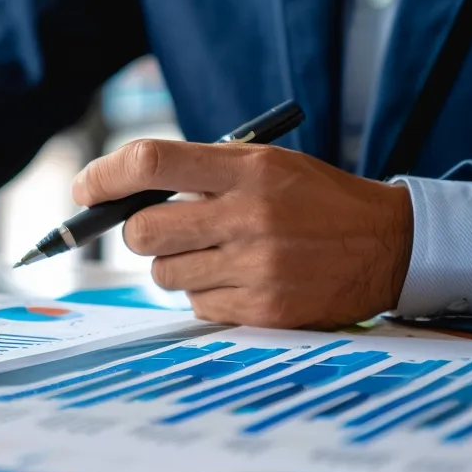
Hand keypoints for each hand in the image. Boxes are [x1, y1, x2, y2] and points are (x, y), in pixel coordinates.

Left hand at [74, 139, 412, 328]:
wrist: (388, 245)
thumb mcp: (266, 166)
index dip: (104, 176)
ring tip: (219, 252)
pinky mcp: (263, 309)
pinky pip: (197, 304)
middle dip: (138, 231)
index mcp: (247, 169)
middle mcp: (249, 216)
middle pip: (142, 230)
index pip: (151, 162)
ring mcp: (256, 267)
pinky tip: (243, 278)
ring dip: (176, 265)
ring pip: (164, 274)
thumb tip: (117, 193)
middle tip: (162, 228)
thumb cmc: (313, 200)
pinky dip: (207, 292)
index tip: (83, 190)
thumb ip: (201, 172)